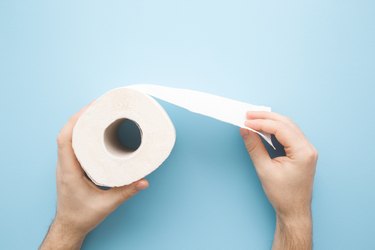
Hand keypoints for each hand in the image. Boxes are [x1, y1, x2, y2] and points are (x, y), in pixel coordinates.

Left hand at [40, 106, 148, 249]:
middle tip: (99, 105)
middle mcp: (65, 165)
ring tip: (97, 112)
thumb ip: (126, 192)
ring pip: (68, 136)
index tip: (91, 108)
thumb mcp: (107, 205)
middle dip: (81, 115)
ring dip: (80, 122)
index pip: (65, 139)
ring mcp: (66, 165)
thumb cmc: (83, 216)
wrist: (69, 225)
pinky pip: (72, 143)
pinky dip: (81, 132)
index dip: (76, 120)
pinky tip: (93, 129)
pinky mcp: (71, 166)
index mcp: (69, 172)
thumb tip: (144, 181)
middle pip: (66, 132)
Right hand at [240, 111, 317, 249]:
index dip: (262, 123)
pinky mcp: (302, 152)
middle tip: (248, 115)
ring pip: (288, 127)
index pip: (281, 128)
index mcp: (302, 152)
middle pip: (286, 123)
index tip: (246, 122)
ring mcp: (306, 149)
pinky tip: (264, 129)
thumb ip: (254, 147)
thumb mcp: (264, 170)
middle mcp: (308, 148)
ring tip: (253, 119)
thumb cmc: (283, 195)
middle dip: (266, 117)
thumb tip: (245, 130)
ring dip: (270, 121)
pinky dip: (275, 129)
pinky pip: (289, 134)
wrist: (294, 210)